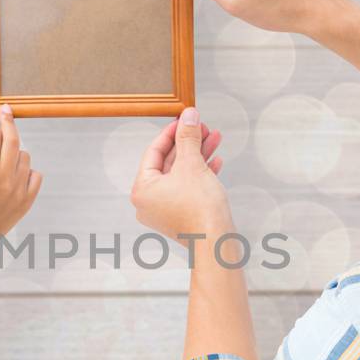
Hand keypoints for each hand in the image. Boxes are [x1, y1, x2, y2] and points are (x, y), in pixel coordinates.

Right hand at [0, 104, 42, 242]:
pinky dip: (26, 169)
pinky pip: (35, 174)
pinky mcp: (28, 200)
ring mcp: (19, 191)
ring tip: (0, 158)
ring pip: (24, 156)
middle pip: (13, 140)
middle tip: (4, 110)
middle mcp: (5, 180)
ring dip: (14, 150)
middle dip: (8, 122)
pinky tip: (13, 173)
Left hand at [129, 108, 229, 241]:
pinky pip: (188, 189)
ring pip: (181, 175)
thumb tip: (189, 116)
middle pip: (169, 162)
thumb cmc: (200, 209)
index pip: (154, 151)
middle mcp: (148, 201)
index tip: (185, 119)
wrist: (216, 242)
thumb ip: (188, 137)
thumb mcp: (192, 164)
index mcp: (142, 189)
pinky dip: (200, 174)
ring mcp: (164, 211)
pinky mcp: (180, 216)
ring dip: (198, 155)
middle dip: (189, 143)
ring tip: (215, 139)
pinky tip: (216, 161)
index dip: (171, 132)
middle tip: (203, 128)